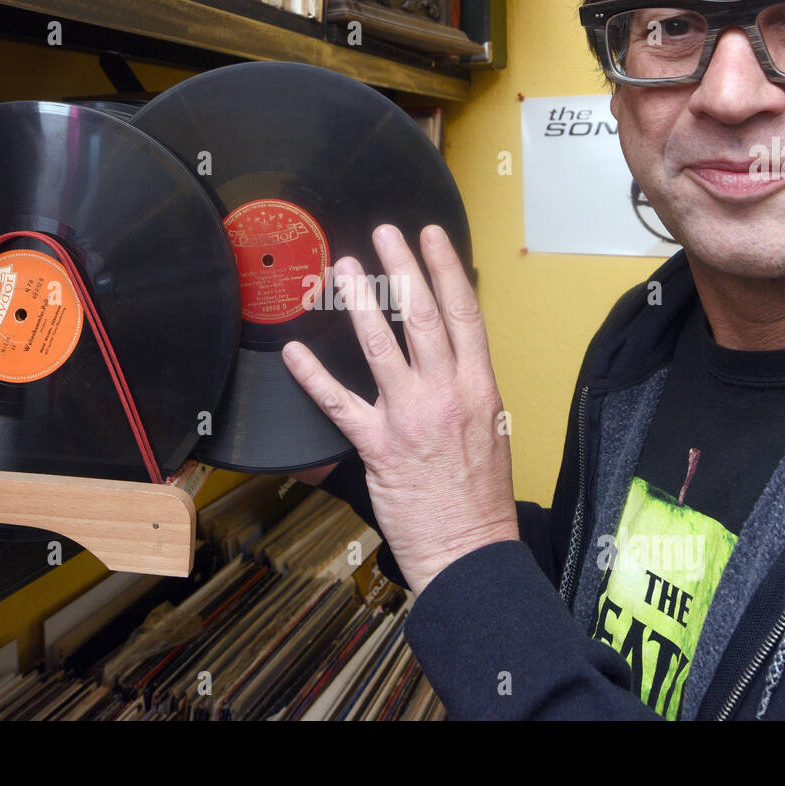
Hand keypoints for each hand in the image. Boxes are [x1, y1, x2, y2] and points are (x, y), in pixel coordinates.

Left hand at [281, 223, 518, 595]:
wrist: (471, 551)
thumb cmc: (480, 498)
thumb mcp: (490, 433)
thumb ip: (466, 392)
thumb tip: (448, 361)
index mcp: (479, 389)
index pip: (465, 315)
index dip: (447, 270)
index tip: (432, 238)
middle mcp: (447, 395)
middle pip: (424, 317)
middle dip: (402, 268)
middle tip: (384, 234)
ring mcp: (411, 418)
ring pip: (381, 346)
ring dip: (361, 302)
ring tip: (343, 269)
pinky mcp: (379, 447)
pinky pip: (339, 403)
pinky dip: (313, 376)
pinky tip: (294, 352)